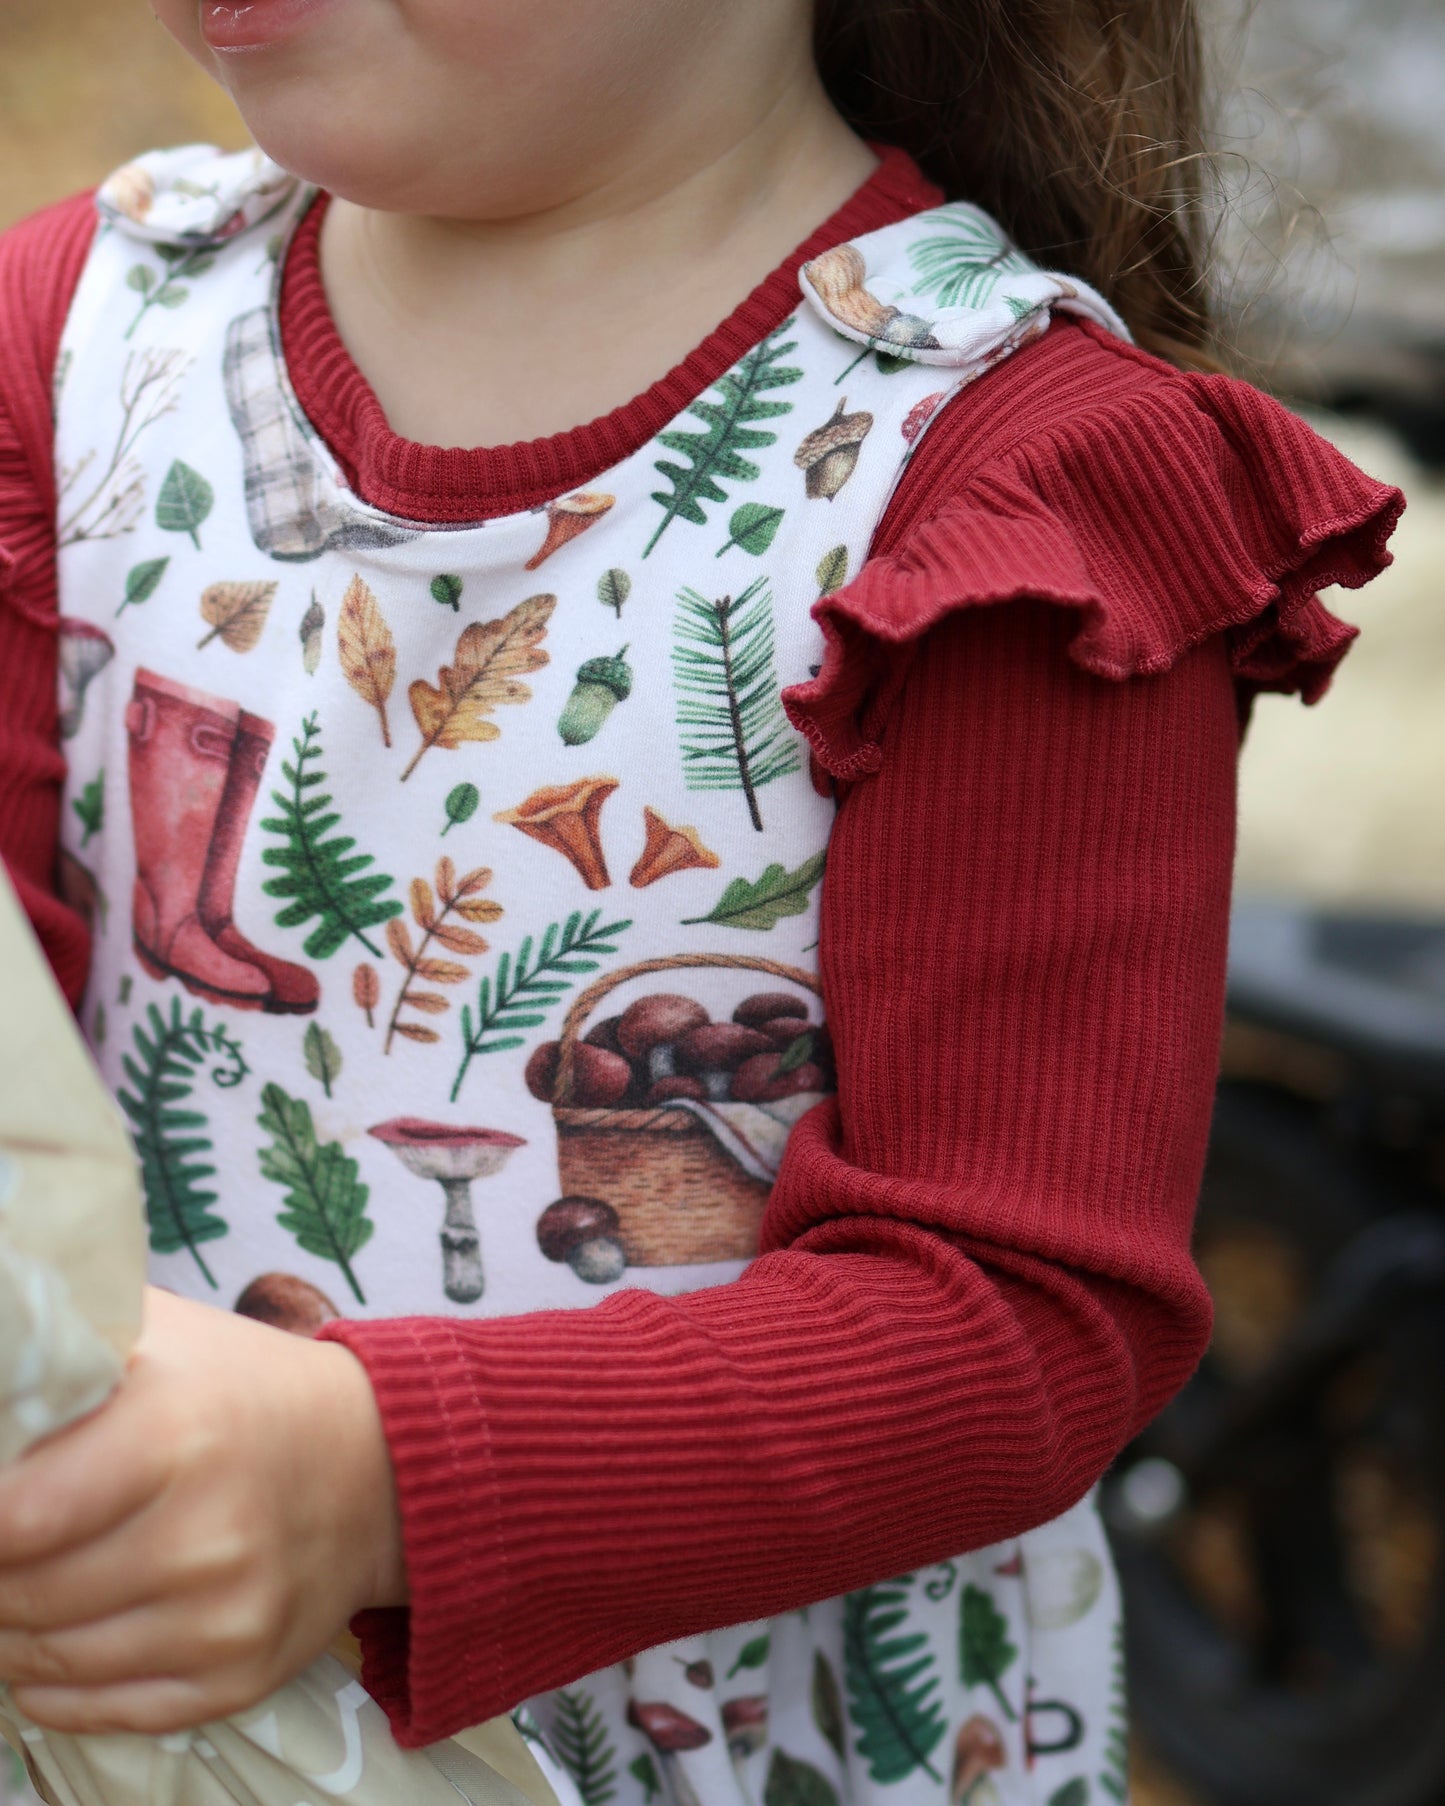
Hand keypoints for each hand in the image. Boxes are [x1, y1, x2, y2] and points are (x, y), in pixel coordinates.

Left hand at [0, 1286, 405, 1734]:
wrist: (378, 1462)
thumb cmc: (244, 1390)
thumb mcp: (163, 1334)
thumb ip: (67, 1348)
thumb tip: (0, 1371)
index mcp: (175, 1435)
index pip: (13, 1519)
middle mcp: (204, 1538)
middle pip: (19, 1596)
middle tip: (12, 1541)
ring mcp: (225, 1618)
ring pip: (45, 1661)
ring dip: (13, 1627)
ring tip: (29, 1580)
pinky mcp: (240, 1677)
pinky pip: (98, 1710)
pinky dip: (54, 1682)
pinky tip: (61, 1634)